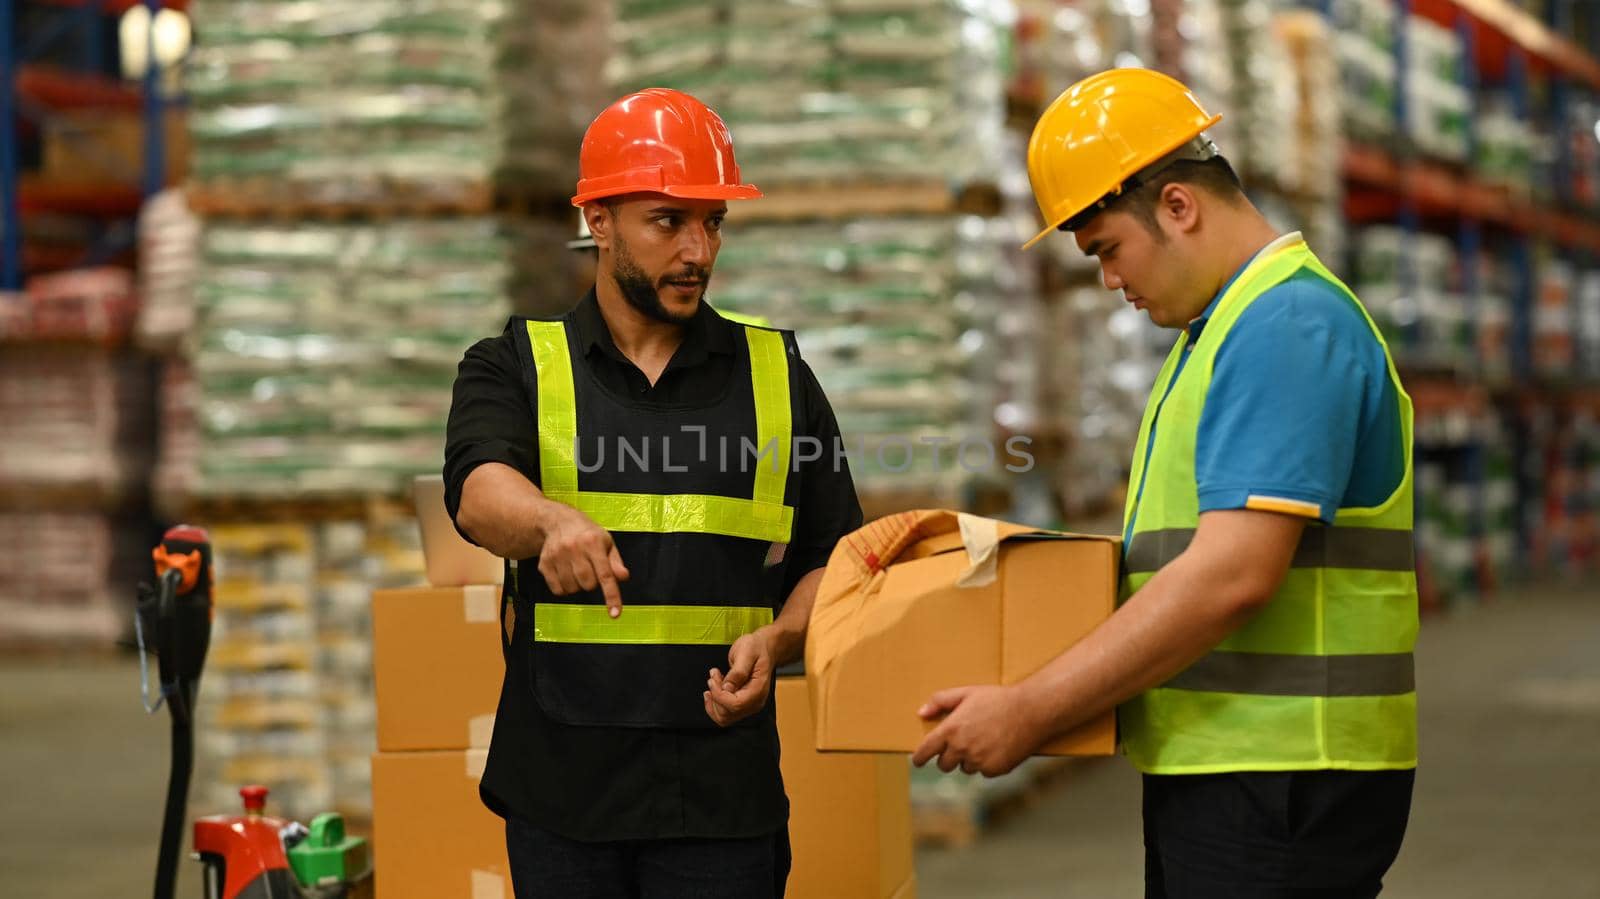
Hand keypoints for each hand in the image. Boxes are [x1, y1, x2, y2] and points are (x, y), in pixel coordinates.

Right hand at [534, 501, 629, 615]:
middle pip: (588, 585)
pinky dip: (565, 588)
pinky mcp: (544, 564)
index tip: (615, 614)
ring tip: (577, 569)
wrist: (558, 521)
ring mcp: (556, 556)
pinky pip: (557, 590)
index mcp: (593, 542)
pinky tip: (566, 574)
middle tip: (590, 569)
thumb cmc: (588, 534)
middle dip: (592, 583)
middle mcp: (574, 549)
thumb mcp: (606, 543)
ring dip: (578, 586)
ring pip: (572, 589)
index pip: (605, 574)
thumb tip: (623, 577)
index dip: (611, 596)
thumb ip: (615, 562)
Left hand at [704, 629, 773, 726]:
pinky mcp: (741, 704)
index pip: (735, 705)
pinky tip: (713, 691)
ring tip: (713, 681)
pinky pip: (724, 713)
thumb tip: (727, 688)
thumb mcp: (746, 652)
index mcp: (758, 690)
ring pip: (723, 717)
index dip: (719, 695)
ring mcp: (748, 705)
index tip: (712, 680)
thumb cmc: (757, 648)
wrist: (764, 648)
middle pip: (727, 714)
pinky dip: (714, 704)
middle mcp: (755, 702)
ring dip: (713, 701)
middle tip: (714, 676)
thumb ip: (737, 671)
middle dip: (715, 696)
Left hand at [910, 685, 1040, 776]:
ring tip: (984, 740)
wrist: (1031, 711)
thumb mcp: (967, 692)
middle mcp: (961, 748)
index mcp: (951, 729)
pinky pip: (984, 772)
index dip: (920, 758)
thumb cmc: (998, 699)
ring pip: (965, 768)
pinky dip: (987, 763)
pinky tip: (997, 747)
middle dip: (948, 757)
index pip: (926, 751)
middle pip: (944, 765)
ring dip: (969, 760)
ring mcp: (978, 761)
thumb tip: (921, 713)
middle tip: (959, 745)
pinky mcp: (994, 770)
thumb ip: (940, 701)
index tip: (918, 761)